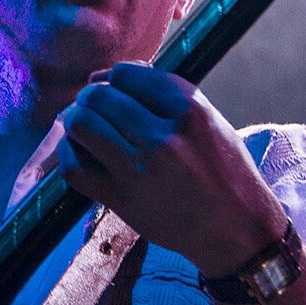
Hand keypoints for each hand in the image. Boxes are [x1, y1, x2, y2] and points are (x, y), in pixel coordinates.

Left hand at [56, 62, 286, 275]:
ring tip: (85, 126)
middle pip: (98, 97)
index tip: (112, 87)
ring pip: (80, 124)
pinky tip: (81, 150)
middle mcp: (162, 138)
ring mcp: (138, 170)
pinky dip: (69, 153)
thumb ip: (165, 93)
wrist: (236, 230)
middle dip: (91, 97)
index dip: (113, 78)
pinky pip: (74, 166)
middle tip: (94, 107)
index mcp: (189, 111)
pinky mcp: (121, 199)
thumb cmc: (223, 170)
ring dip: (76, 120)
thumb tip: (112, 76)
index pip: (127, 74)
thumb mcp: (209, 119)